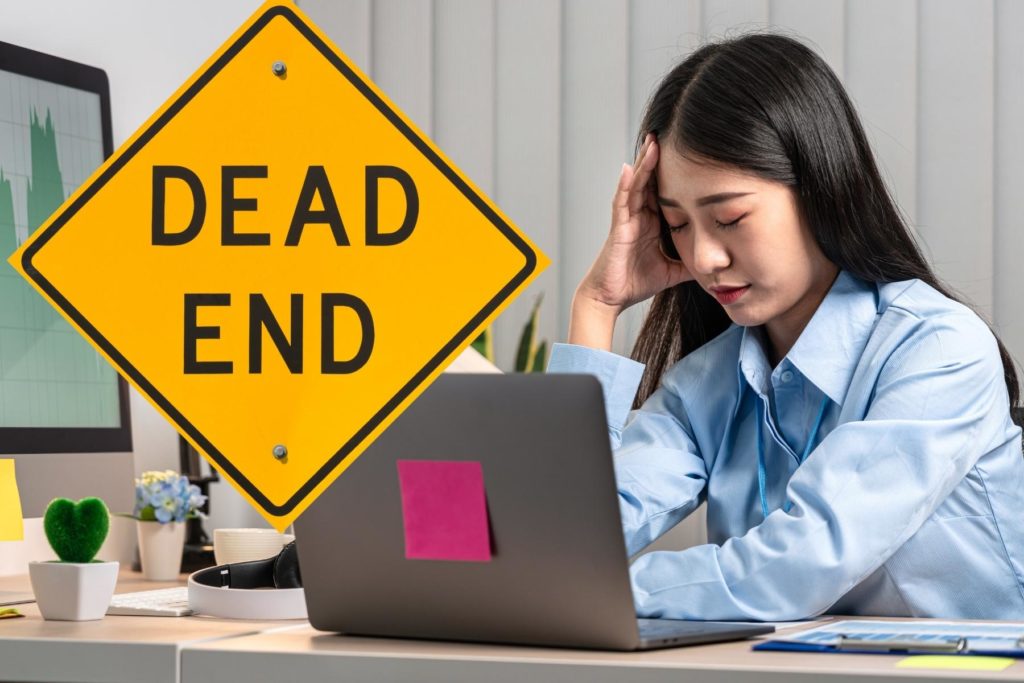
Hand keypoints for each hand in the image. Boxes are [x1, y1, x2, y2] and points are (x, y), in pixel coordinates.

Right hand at [576, 134, 693, 315]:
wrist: (610, 298)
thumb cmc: (635, 283)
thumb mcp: (673, 270)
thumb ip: (690, 261)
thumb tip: (716, 262)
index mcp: (651, 223)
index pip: (664, 191)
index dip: (674, 172)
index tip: (689, 154)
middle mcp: (638, 216)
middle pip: (650, 180)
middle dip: (658, 158)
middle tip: (669, 133)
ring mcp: (626, 219)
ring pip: (636, 184)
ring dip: (644, 163)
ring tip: (653, 141)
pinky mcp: (617, 228)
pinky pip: (621, 201)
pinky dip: (625, 184)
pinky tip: (629, 168)